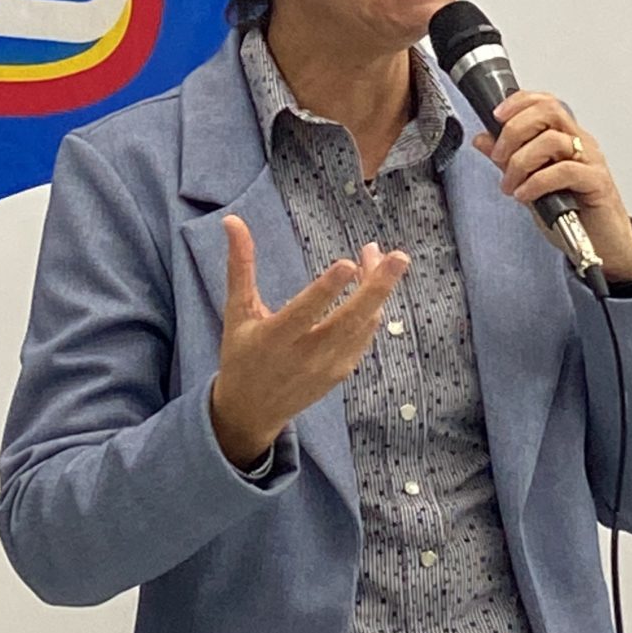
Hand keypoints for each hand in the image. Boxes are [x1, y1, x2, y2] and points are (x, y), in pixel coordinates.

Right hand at [210, 217, 409, 467]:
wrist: (251, 412)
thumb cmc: (241, 354)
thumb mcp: (236, 311)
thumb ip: (240, 265)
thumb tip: (233, 220)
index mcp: (274, 339)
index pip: (305, 313)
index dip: (326, 289)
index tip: (348, 263)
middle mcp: (305, 356)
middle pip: (349, 321)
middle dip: (377, 287)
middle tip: (398, 257)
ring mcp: (327, 367)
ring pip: (362, 327)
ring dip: (377, 291)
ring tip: (382, 257)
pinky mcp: (341, 373)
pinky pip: (364, 337)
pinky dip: (372, 310)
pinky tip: (372, 285)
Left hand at [473, 91, 631, 284]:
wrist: (604, 245)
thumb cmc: (573, 213)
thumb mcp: (531, 183)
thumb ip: (509, 159)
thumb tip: (483, 139)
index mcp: (567, 137)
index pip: (545, 102)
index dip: (519, 102)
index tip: (496, 116)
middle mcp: (581, 143)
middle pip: (548, 112)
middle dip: (514, 130)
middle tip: (498, 156)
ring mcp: (591, 161)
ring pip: (552, 140)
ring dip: (521, 161)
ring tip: (510, 184)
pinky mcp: (596, 182)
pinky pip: (564, 171)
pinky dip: (537, 181)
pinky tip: (525, 194)